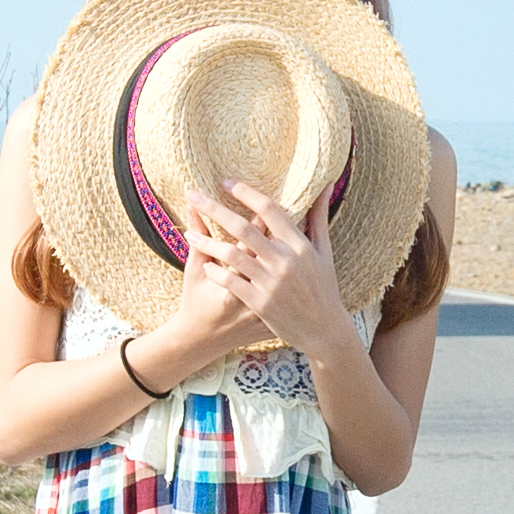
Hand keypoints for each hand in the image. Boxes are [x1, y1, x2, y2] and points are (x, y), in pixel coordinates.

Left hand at [162, 178, 357, 365]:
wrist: (325, 331)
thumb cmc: (324, 287)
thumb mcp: (324, 251)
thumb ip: (319, 216)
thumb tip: (326, 183)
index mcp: (299, 244)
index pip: (268, 208)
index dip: (244, 192)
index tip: (224, 182)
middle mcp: (284, 260)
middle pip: (242, 227)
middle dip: (213, 208)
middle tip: (192, 195)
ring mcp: (271, 283)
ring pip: (231, 255)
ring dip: (206, 242)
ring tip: (188, 234)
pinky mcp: (261, 303)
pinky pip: (230, 282)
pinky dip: (215, 272)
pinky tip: (205, 265)